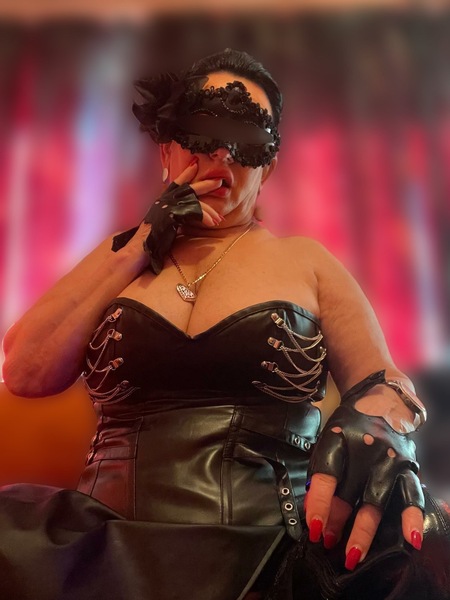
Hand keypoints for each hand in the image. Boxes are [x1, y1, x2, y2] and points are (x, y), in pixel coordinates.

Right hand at [111, 159, 223, 272]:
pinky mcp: (170, 215)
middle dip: (205, 184)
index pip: (175, 183)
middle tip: (219, 181)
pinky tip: (211, 223)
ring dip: (209, 211)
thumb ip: (174, 215)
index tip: (195, 165)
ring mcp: (167, 206)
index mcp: (162, 200)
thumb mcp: (165, 222)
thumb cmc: (152, 239)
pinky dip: (203, 217)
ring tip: (219, 219)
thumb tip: (187, 214)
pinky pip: (192, 212)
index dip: (185, 174)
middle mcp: (164, 200)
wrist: (140, 248)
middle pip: (188, 188)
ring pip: (194, 202)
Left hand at [305, 383, 424, 570]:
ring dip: (364, 530)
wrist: (381, 400)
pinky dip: (411, 518)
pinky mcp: (408, 466)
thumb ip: (322, 472)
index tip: (314, 527)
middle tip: (327, 545)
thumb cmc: (349, 425)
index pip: (328, 475)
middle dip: (337, 523)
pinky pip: (412, 495)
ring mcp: (389, 459)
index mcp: (340, 440)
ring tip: (354, 555)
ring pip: (377, 501)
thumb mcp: (328, 439)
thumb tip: (315, 512)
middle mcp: (366, 450)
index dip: (319, 503)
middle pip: (349, 493)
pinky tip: (410, 540)